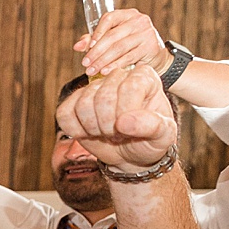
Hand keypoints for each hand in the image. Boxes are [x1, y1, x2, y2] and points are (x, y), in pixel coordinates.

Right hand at [54, 64, 177, 167]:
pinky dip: (75, 130)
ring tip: (107, 133)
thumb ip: (153, 126)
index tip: (134, 128)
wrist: (131, 152)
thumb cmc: (150, 140)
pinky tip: (90, 132)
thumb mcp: (164, 136)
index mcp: (144, 77)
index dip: (127, 113)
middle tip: (120, 134)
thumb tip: (124, 122)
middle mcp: (118, 76)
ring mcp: (93, 88)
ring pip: (83, 105)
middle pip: (103, 96)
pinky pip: (64, 113)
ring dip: (94, 128)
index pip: (129, 87)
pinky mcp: (73, 101)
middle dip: (110, 125)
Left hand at [76, 8, 167, 78]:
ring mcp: (146, 33)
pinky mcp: (150, 47)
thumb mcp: (112, 39)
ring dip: (103, 60)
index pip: (109, 18)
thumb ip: (93, 40)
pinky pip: (129, 57)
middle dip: (96, 52)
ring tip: (92, 70)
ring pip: (119, 47)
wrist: (154, 56)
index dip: (97, 33)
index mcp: (127, 14)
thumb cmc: (129, 45)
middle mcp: (138, 20)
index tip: (88, 47)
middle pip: (112, 36)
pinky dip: (115, 65)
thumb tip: (77, 46)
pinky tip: (105, 71)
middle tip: (85, 64)